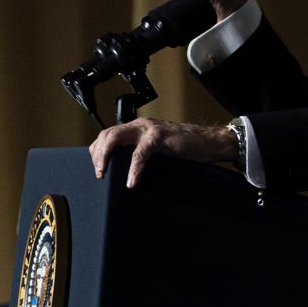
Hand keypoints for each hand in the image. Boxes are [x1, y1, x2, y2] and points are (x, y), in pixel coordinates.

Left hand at [89, 117, 235, 186]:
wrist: (210, 142)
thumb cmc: (186, 148)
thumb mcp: (158, 149)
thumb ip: (142, 153)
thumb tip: (124, 172)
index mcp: (137, 128)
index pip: (107, 135)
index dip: (98, 151)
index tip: (97, 168)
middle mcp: (140, 125)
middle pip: (107, 134)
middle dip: (97, 154)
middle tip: (98, 173)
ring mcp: (149, 129)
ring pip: (116, 138)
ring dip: (105, 156)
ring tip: (104, 173)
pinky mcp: (161, 137)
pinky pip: (140, 153)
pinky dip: (133, 169)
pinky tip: (131, 181)